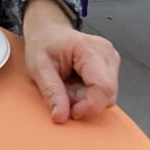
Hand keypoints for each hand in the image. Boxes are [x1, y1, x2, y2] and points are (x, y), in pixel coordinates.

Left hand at [23, 0, 119, 122]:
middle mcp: (107, 53)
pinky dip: (88, 94)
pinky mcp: (111, 67)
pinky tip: (75, 83)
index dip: (89, 106)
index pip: (103, 87)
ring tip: (67, 85)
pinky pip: (104, 92)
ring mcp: (112, 59)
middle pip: (107, 94)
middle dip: (84, 102)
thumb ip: (51, 91)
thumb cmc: (42, 44)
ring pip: (106, 96)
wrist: (48, 31)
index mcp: (90, 49)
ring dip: (86, 99)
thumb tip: (60, 117)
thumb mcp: (38, 68)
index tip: (71, 112)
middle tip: (63, 91)